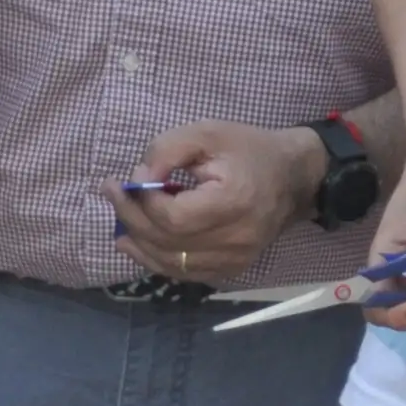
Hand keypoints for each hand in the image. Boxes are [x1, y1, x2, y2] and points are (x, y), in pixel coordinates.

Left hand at [113, 120, 323, 287]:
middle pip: (167, 243)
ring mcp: (235, 261)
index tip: (133, 177)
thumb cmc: (249, 149)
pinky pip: (183, 273)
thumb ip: (167, 149)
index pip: (173, 218)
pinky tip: (137, 241)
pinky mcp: (231, 270)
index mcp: (234, 203)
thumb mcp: (208, 132)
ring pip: (170, 264)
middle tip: (112, 192)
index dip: (144, 200)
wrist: (293, 178)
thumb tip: (137, 179)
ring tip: (119, 219)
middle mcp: (236, 240)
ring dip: (137, 243)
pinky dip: (155, 258)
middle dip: (131, 218)